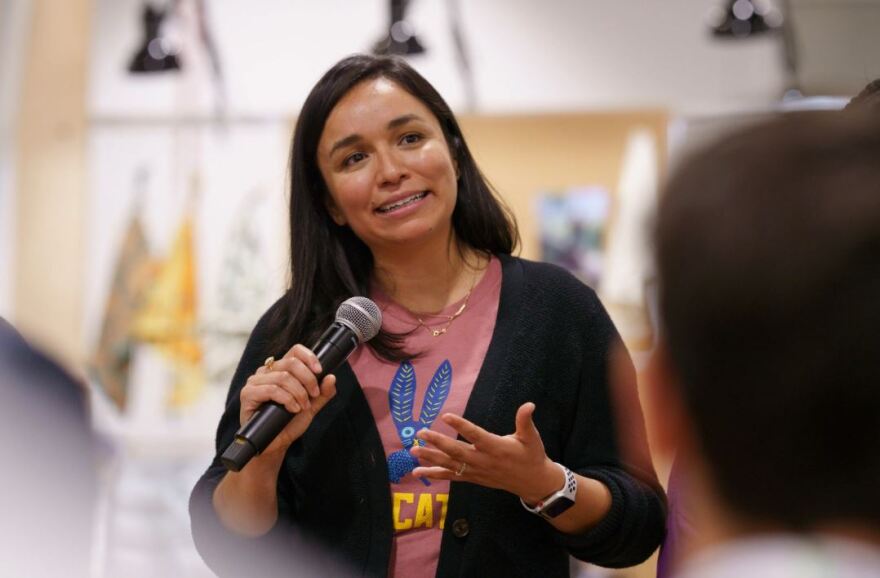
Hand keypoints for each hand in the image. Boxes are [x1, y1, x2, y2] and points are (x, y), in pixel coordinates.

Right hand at [239, 344, 336, 454]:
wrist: (275, 444)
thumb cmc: (289, 423)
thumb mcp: (311, 407)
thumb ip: (323, 393)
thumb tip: (332, 377)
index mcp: (281, 369)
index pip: (295, 350)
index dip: (309, 357)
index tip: (320, 371)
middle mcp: (267, 371)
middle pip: (291, 362)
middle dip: (308, 379)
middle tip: (314, 395)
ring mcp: (255, 381)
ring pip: (283, 377)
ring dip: (299, 393)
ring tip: (302, 406)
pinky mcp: (248, 394)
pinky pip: (271, 389)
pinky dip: (287, 399)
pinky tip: (292, 409)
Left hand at [410, 402, 563, 502]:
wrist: (533, 483)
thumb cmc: (532, 456)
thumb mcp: (532, 437)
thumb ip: (525, 421)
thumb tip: (530, 404)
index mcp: (496, 447)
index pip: (475, 435)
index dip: (461, 426)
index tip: (445, 416)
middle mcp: (483, 461)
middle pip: (457, 451)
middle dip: (438, 443)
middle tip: (421, 434)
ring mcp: (476, 471)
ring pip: (450, 465)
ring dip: (431, 459)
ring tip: (413, 452)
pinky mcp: (473, 478)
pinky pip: (451, 476)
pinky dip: (434, 474)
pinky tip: (418, 471)